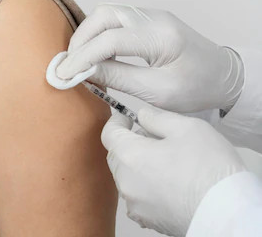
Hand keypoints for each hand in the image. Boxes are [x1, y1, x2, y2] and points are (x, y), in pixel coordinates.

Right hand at [56, 4, 243, 112]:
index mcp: (161, 36)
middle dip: (81, 40)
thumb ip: (119, 78)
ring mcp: (152, 15)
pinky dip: (99, 33)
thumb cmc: (199, 87)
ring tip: (79, 59)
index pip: (110, 40)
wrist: (226, 78)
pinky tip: (95, 53)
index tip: (64, 74)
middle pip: (103, 15)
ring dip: (88, 34)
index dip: (82, 57)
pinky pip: (115, 18)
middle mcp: (154, 18)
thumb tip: (84, 72)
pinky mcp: (149, 20)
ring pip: (106, 13)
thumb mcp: (159, 92)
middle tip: (69, 65)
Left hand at [101, 107, 245, 235]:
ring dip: (138, 167)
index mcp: (130, 156)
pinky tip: (169, 184)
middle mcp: (125, 181)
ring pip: (127, 178)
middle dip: (129, 144)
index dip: (117, 122)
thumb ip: (157, 118)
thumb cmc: (209, 168)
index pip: (109, 134)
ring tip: (165, 162)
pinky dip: (147, 187)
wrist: (227, 212)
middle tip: (152, 139)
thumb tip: (142, 116)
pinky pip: (139, 197)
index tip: (127, 117)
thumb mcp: (188, 128)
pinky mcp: (148, 219)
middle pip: (117, 156)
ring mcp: (135, 203)